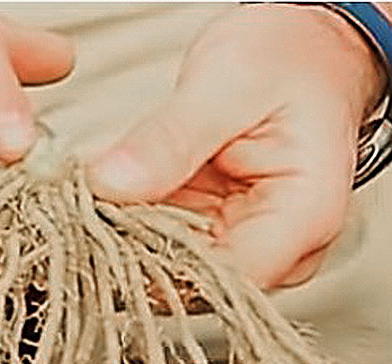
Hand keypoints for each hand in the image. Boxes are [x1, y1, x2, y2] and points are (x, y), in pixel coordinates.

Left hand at [88, 4, 387, 287]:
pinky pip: (174, 248)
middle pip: (198, 283)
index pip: (224, 278)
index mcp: (305, 217)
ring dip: (133, 242)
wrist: (305, 53)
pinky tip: (116, 202)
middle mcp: (285, 247)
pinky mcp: (226, 237)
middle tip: (86, 212)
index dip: (157, 266)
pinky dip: (140, 227)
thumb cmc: (288, 61)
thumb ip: (169, 138)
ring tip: (97, 202)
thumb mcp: (225, 83)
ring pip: (179, 271)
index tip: (103, 234)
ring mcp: (253, 246)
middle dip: (137, 252)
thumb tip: (110, 184)